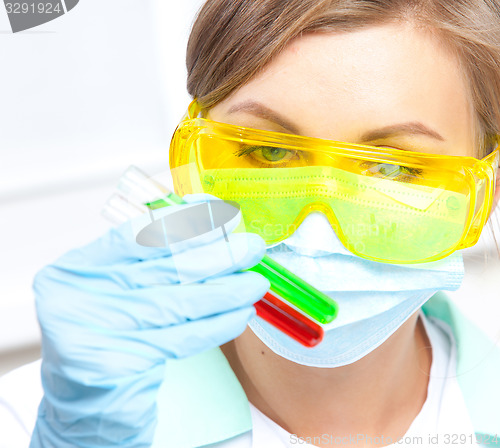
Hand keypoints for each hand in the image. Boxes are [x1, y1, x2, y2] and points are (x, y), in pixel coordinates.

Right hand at [29, 196, 268, 447]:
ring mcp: (98, 334)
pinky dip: (217, 325)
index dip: (184, 225)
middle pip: (165, 269)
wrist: (79, 392)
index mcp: (75, 269)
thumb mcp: (108, 285)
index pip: (136, 236)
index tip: (221, 218)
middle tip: (252, 248)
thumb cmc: (102, 326)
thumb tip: (209, 229)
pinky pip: (183, 339)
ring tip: (256, 283)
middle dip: (218, 255)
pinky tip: (240, 314)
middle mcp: (81, 297)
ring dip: (226, 291)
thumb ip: (146, 258)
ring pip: (179, 304)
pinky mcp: (122, 367)